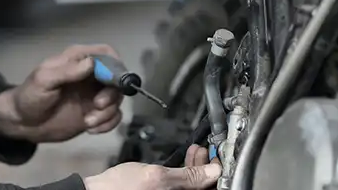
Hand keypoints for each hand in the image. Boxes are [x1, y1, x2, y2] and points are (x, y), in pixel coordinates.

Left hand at [0, 44, 124, 142]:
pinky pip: (113, 116)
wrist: (23, 123)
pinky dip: (108, 124)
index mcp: (78, 60)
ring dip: (108, 112)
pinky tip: (91, 129)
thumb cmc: (30, 96)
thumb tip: (91, 63)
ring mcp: (94, 94)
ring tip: (88, 122)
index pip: (107, 54)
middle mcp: (90, 75)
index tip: (112, 83)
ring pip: (117, 99)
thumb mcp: (44, 80)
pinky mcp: (95, 113)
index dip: (115, 66)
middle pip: (117, 78)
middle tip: (97, 105)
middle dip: (112, 94)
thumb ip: (67, 71)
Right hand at [84, 145, 220, 189]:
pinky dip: (185, 173)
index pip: (211, 189)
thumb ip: (188, 175)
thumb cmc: (119, 189)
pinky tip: (184, 160)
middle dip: (207, 168)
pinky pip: (182, 187)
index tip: (218, 157)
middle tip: (206, 151)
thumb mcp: (157, 177)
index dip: (218, 173)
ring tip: (195, 151)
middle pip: (203, 188)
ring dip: (197, 168)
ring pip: (193, 187)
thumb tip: (213, 171)